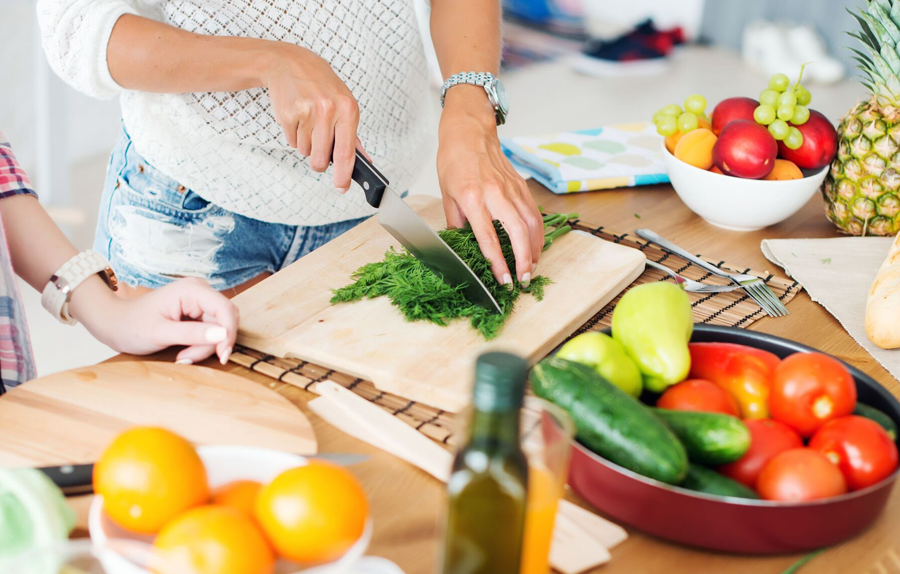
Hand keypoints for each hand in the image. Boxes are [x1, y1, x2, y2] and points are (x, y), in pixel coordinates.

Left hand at [81, 278, 238, 364]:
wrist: (115, 324)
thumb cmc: (131, 326)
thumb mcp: (160, 333)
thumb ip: (192, 333)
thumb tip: (223, 335)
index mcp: (191, 290)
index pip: (225, 309)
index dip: (228, 333)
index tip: (222, 356)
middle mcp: (199, 291)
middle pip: (224, 320)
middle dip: (212, 343)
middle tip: (189, 358)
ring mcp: (199, 301)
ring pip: (219, 328)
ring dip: (205, 347)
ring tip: (182, 356)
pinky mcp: (198, 312)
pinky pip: (211, 331)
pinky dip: (201, 345)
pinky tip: (184, 351)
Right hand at [261, 43, 363, 191]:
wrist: (290, 63)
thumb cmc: (321, 85)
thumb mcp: (344, 103)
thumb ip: (353, 135)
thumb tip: (364, 160)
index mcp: (348, 109)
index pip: (347, 152)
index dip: (344, 175)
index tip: (342, 187)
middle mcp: (328, 110)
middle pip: (321, 159)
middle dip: (319, 161)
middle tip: (319, 147)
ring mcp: (307, 112)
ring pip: (305, 152)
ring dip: (306, 144)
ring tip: (308, 122)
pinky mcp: (288, 114)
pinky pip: (291, 142)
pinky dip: (294, 135)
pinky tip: (298, 117)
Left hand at [437, 86, 542, 285]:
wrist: (469, 132)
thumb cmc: (454, 161)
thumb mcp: (447, 195)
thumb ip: (456, 223)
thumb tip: (462, 247)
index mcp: (473, 198)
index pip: (488, 238)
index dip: (498, 263)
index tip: (504, 281)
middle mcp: (495, 194)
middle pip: (517, 233)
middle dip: (523, 260)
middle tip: (524, 279)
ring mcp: (511, 189)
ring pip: (531, 224)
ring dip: (534, 249)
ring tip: (531, 268)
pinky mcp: (521, 186)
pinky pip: (534, 213)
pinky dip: (538, 233)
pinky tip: (535, 246)